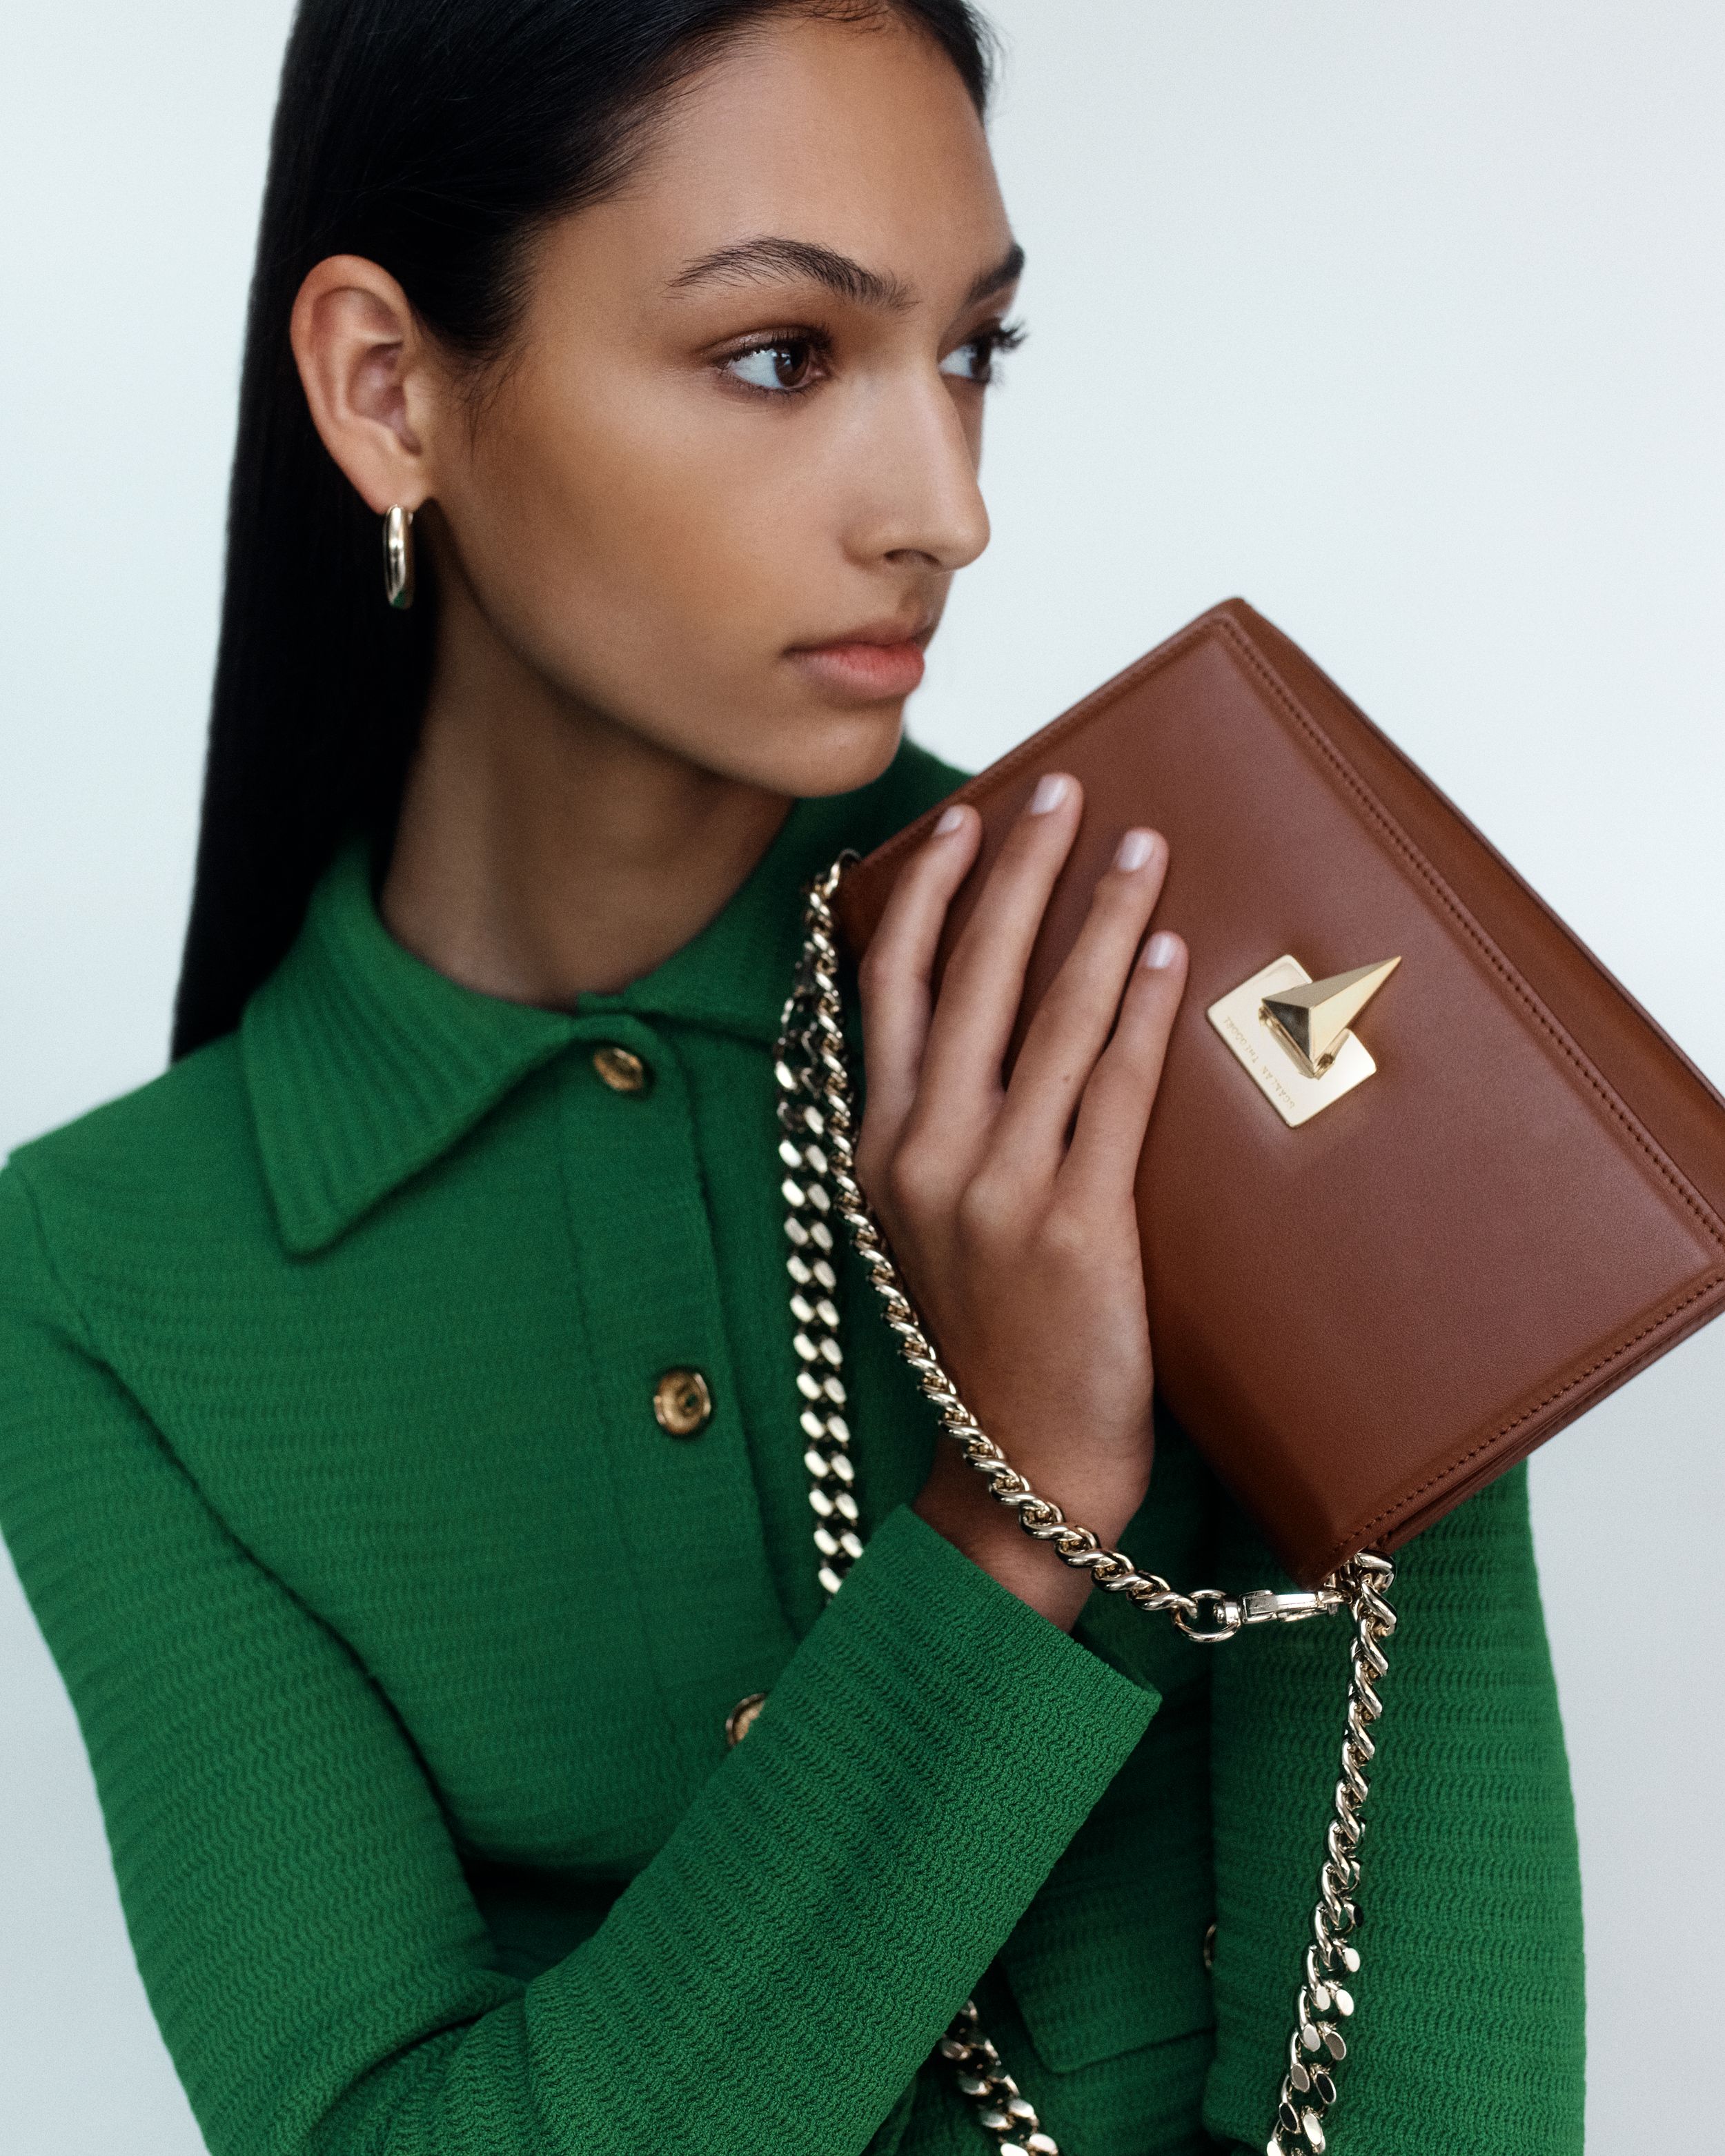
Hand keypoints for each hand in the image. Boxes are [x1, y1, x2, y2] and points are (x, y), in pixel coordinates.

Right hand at [855, 773, 1187, 1630]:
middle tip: (1061, 789)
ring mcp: (994, 1187)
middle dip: (1016, 868)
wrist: (1020, 1476)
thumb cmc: (991, 1349)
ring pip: (1048, 1015)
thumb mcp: (930, 1233)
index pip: (891, 988)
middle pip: (969, 975)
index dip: (924, 893)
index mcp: (879, 1153)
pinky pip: (1111, 1088)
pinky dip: (1139, 1009)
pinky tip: (1167, 951)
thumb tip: (1008, 1040)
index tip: (959, 822)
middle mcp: (923, 1156)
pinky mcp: (1073, 1224)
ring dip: (1096, 914)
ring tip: (1138, 843)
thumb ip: (946, 1136)